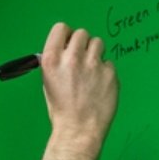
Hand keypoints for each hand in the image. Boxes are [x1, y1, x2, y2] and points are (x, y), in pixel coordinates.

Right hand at [39, 22, 118, 151]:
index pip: (61, 28)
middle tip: (82, 59)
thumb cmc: (61, 110)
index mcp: (52, 60)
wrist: (79, 130)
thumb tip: (65, 49)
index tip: (69, 43)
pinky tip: (100, 85)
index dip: (66, 35)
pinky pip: (109, 63)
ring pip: (98, 43)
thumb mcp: (48, 82)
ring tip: (92, 71)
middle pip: (82, 33)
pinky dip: (105, 72)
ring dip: (95, 53)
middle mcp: (72, 58)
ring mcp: (93, 65)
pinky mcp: (110, 73)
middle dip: (82, 44)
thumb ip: (56, 62)